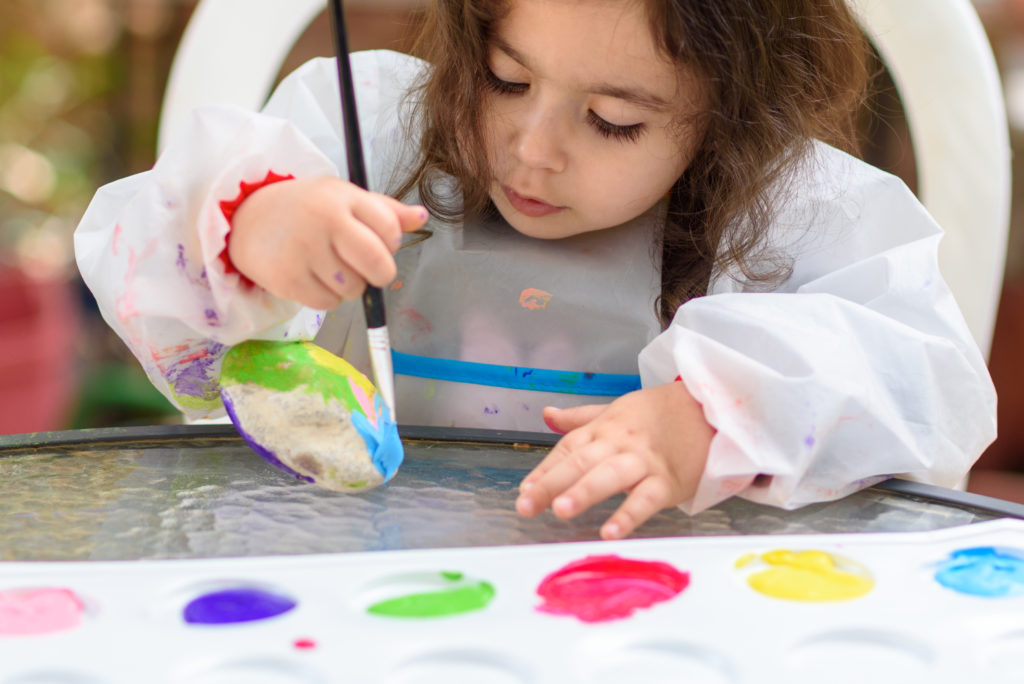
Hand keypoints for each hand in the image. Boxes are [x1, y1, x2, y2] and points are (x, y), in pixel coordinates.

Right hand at [228, 176, 427, 308]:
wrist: (247, 218)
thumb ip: (385, 210)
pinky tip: (314, 278)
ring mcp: (304, 249)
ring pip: (354, 288)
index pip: (391, 230)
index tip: (379, 243)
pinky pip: (328, 303)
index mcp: (343, 197)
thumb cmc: (305, 208)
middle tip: (368, 269)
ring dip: (349, 286)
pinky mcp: (287, 277)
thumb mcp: (344, 197)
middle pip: (378, 264)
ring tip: (331, 267)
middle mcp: (325, 220)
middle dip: (380, 274)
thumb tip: (422, 217)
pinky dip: (327, 297)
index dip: (391, 244)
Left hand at [516, 381, 713, 538]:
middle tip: (527, 505)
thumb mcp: (617, 410)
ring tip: (561, 510)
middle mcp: (618, 443)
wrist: (709, 409)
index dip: (544, 470)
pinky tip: (609, 531)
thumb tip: (547, 415)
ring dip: (585, 491)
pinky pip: (646, 498)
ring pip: (610, 475)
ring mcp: (643, 461)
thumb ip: (580, 419)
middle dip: (551, 484)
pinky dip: (628, 515)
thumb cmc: (659, 415)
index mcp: (604, 428)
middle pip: (581, 462)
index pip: (567, 449)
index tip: (524, 492)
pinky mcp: (668, 480)